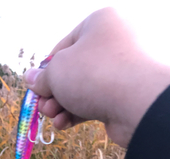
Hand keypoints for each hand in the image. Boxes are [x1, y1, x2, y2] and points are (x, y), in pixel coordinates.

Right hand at [24, 7, 169, 146]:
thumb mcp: (57, 71)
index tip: (36, 88)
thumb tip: (29, 78)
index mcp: (100, 23)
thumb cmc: (93, 74)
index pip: (64, 46)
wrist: (139, 102)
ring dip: (62, 106)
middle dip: (53, 92)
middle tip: (43, 108)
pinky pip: (95, 102)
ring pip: (82, 89)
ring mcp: (121, 71)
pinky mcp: (125, 97)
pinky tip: (64, 124)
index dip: (45, 69)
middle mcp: (114, 43)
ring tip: (52, 118)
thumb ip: (41, 77)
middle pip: (73, 70)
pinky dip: (77, 113)